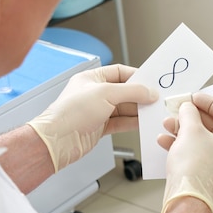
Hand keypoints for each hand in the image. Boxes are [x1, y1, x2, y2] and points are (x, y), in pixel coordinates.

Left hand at [27, 64, 157, 171]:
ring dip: (138, 110)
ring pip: (124, 108)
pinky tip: (142, 122)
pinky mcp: (100, 127)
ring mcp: (98, 111)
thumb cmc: (70, 113)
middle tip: (155, 99)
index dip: (137, 76)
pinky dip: (133, 122)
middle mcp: (95, 93)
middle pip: (125, 91)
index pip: (120, 72)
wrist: (57, 141)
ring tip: (152, 112)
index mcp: (92, 78)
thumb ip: (132, 91)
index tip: (151, 82)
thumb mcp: (106, 93)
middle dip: (140, 95)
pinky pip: (121, 122)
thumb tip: (149, 92)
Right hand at [158, 93, 212, 212]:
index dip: (210, 102)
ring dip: (183, 130)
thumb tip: (188, 108)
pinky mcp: (205, 175)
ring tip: (167, 124)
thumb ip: (189, 113)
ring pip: (201, 140)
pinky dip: (181, 145)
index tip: (194, 97)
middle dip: (192, 116)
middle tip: (178, 109)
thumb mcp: (190, 131)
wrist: (185, 201)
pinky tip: (164, 141)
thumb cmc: (194, 168)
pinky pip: (195, 154)